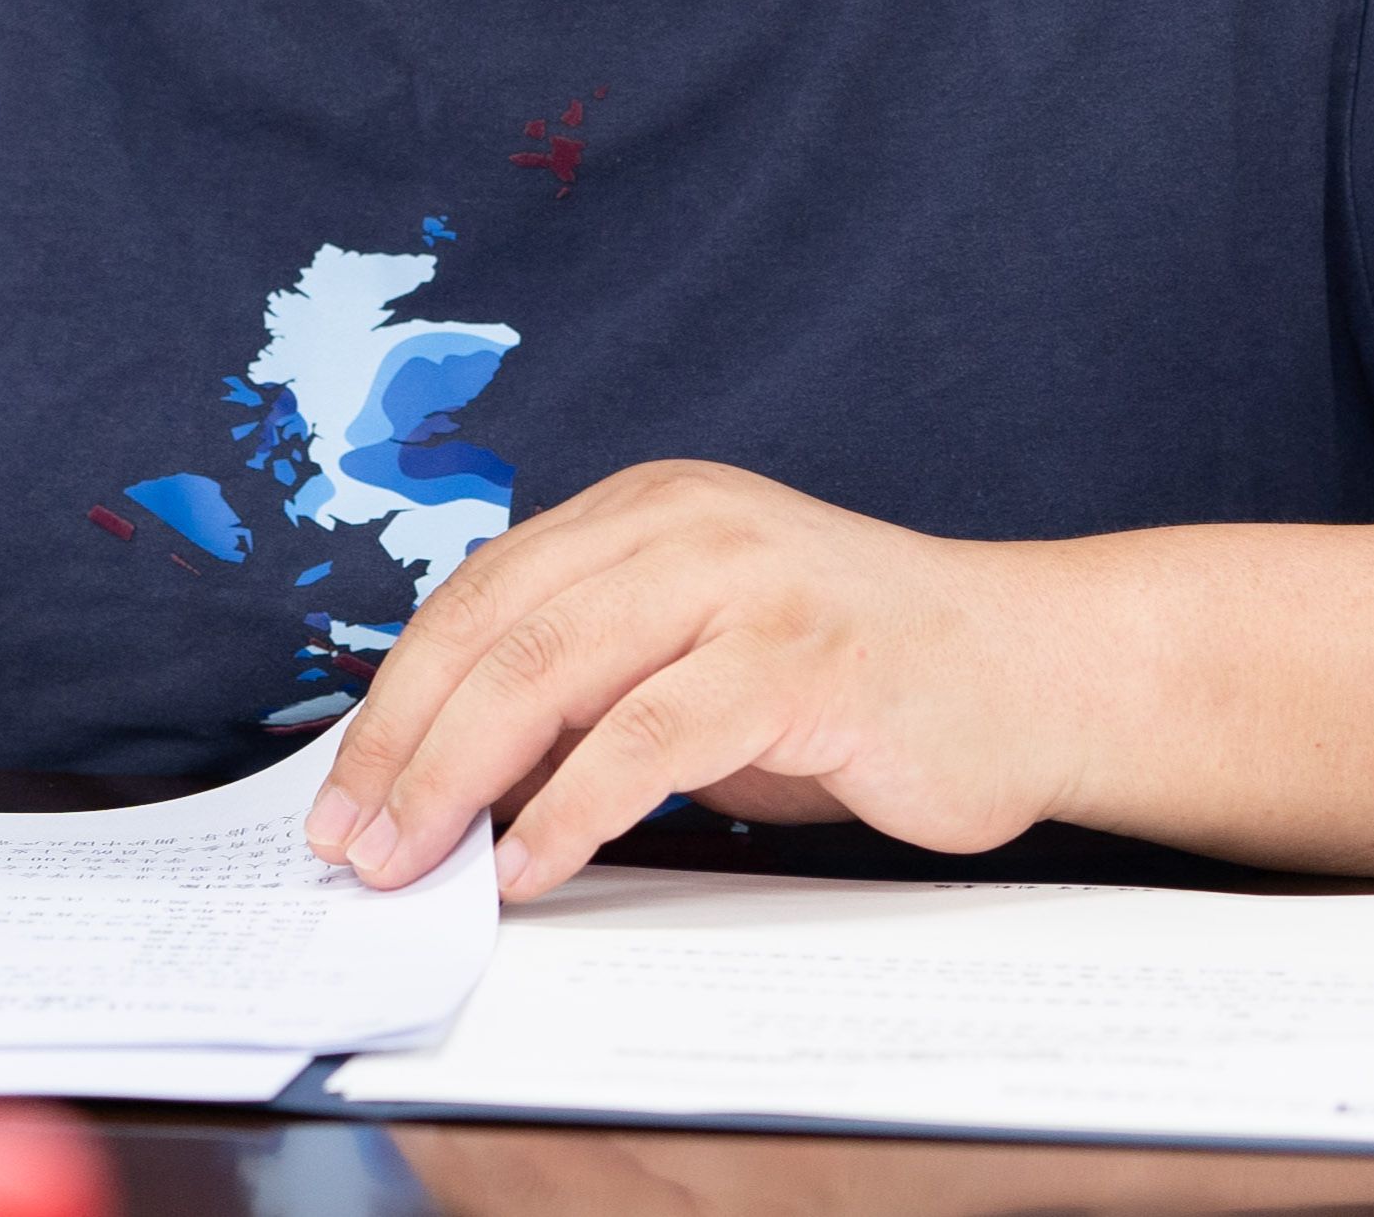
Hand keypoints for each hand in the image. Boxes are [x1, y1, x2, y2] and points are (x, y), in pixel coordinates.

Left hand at [301, 461, 1074, 900]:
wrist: (1031, 672)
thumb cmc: (859, 684)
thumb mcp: (699, 669)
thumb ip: (591, 700)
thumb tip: (456, 788)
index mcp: (645, 508)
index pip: (479, 594)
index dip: (396, 698)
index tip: (342, 795)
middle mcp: (684, 521)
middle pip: (495, 629)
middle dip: (403, 746)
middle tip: (352, 844)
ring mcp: (742, 579)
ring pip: (552, 669)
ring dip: (460, 779)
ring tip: (414, 863)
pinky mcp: (796, 656)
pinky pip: (649, 734)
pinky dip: (573, 809)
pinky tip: (532, 865)